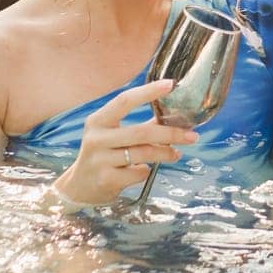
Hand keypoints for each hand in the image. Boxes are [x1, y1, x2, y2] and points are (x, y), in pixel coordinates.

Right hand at [53, 79, 197, 208]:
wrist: (80, 187)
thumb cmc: (103, 156)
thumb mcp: (114, 137)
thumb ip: (140, 127)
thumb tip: (174, 118)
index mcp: (98, 121)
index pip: (125, 100)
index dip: (148, 91)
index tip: (170, 84)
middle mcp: (97, 138)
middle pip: (141, 131)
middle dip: (170, 133)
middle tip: (191, 135)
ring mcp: (100, 159)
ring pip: (143, 153)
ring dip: (165, 153)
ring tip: (176, 153)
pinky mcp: (106, 179)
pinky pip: (138, 173)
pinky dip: (147, 171)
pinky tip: (145, 170)